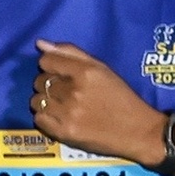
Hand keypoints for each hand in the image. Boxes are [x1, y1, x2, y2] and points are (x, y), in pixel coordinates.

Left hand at [31, 38, 162, 164]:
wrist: (139, 132)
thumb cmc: (121, 97)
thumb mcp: (103, 69)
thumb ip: (71, 53)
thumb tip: (40, 44)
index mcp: (86, 73)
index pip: (46, 61)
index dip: (51, 66)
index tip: (60, 73)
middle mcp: (74, 91)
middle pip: (39, 81)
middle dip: (49, 84)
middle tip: (66, 92)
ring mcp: (67, 113)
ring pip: (36, 100)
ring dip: (46, 102)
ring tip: (63, 106)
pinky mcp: (63, 132)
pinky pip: (38, 119)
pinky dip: (46, 118)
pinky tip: (61, 118)